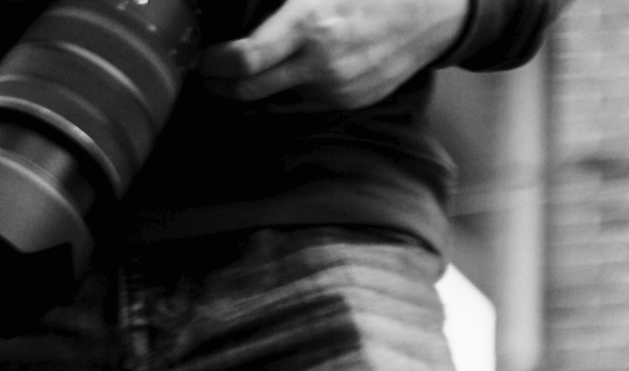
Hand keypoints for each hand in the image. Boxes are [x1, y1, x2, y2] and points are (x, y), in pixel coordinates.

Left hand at [200, 0, 469, 108]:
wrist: (424, 16)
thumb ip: (281, 4)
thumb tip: (247, 10)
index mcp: (308, 25)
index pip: (247, 58)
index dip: (217, 63)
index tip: (204, 58)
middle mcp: (319, 64)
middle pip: (252, 89)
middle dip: (224, 85)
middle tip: (209, 75)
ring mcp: (334, 89)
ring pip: (280, 93)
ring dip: (263, 82)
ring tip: (255, 63)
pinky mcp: (348, 102)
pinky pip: (308, 96)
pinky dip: (296, 83)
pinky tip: (302, 65)